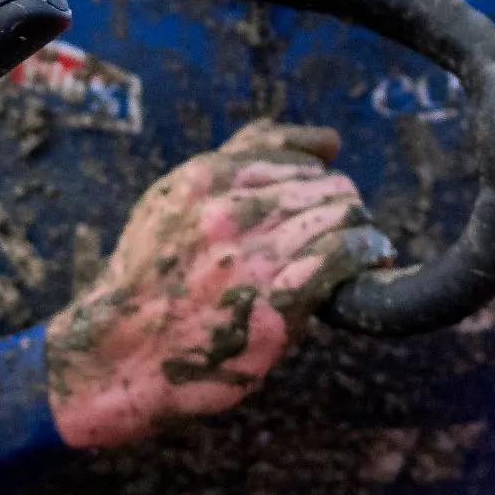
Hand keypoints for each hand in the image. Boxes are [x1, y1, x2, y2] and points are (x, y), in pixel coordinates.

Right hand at [44, 122, 388, 451]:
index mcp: (204, 179)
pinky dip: (366, 254)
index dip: (312, 176)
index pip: (291, 154)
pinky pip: (345, 256)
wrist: (124, 353)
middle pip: (326, 185)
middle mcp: (231, 212)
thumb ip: (242, 159)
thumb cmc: (150, 278)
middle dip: (340, 204)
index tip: (319, 198)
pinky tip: (370, 261)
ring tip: (362, 246)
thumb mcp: (173, 200)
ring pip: (342, 216)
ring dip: (358, 230)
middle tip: (343, 227)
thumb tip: (328, 141)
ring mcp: (257, 257)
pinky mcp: (281, 301)